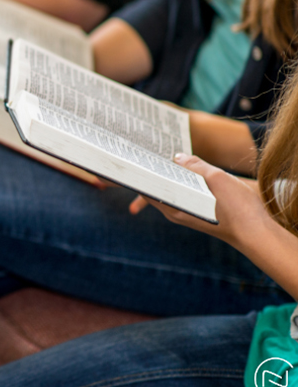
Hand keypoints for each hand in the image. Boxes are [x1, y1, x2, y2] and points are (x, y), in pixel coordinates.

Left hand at [128, 154, 268, 246]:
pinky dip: (176, 182)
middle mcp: (174, 212)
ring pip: (166, 191)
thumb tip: (177, 158)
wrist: (257, 234)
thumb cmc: (238, 208)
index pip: (145, 187)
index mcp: (173, 205)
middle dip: (148, 171)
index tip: (129, 158)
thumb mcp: (216, 178)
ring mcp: (184, 213)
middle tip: (142, 152)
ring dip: (163, 176)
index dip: (138, 172)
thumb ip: (195, 165)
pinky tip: (182, 171)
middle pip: (153, 188)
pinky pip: (178, 195)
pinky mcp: (194, 214)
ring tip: (160, 158)